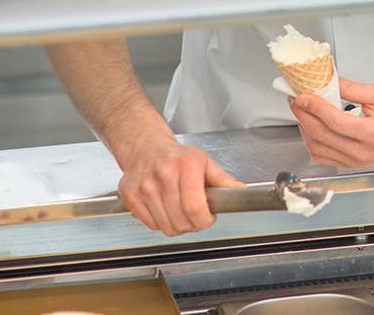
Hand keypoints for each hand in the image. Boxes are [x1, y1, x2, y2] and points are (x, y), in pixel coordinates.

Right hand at [115, 133, 243, 235]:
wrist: (146, 148)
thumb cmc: (177, 157)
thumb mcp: (204, 162)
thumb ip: (224, 181)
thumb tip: (242, 193)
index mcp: (186, 166)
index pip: (196, 208)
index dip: (205, 220)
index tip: (208, 218)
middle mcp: (163, 175)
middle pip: (181, 221)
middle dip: (193, 225)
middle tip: (196, 215)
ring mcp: (145, 186)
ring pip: (166, 226)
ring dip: (177, 226)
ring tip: (181, 212)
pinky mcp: (131, 196)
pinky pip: (151, 225)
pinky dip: (161, 223)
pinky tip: (165, 209)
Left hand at [289, 78, 373, 167]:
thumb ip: (353, 89)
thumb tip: (329, 81)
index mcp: (372, 133)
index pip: (335, 122)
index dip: (315, 108)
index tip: (302, 96)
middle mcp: (362, 152)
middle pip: (322, 135)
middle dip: (303, 115)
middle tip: (295, 99)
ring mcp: (355, 161)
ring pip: (318, 148)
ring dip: (305, 128)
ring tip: (302, 110)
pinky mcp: (351, 165)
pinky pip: (323, 157)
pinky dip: (312, 142)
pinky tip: (311, 127)